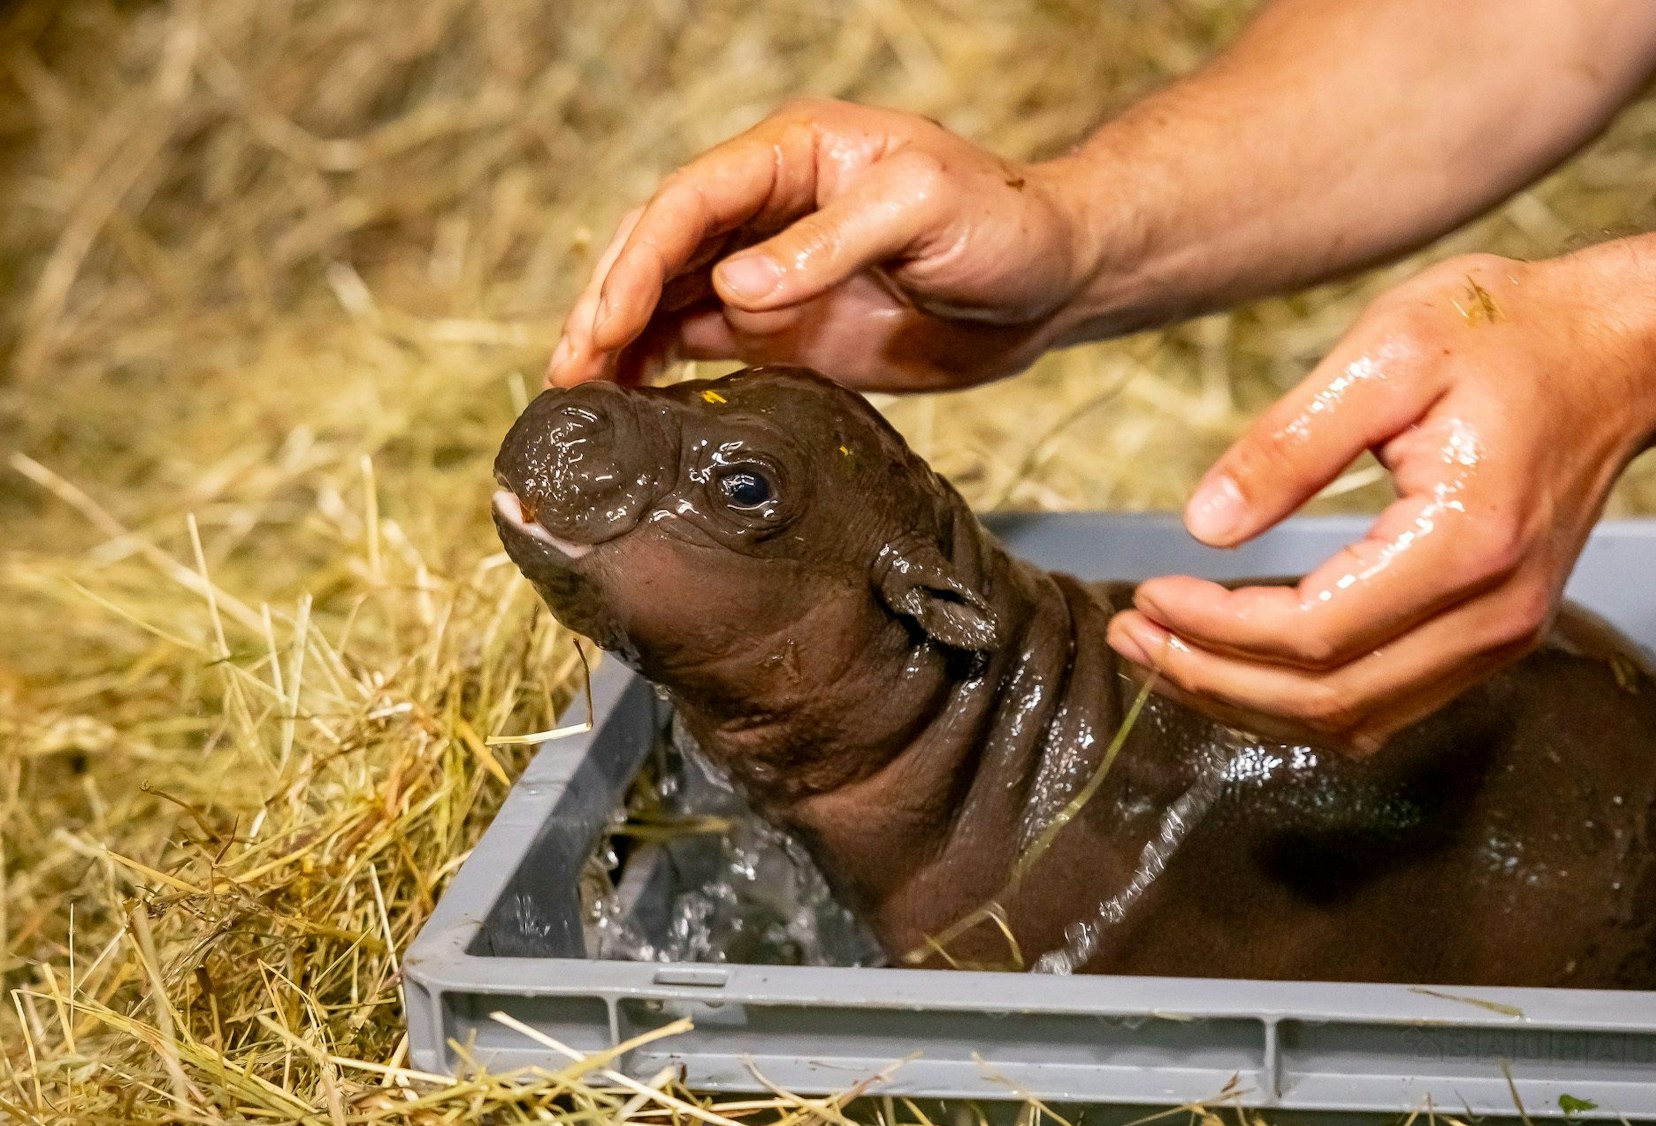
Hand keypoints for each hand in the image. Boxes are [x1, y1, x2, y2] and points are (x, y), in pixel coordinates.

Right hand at [547, 99, 1092, 391]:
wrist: (1051, 281)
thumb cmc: (1003, 223)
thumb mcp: (925, 210)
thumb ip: (830, 244)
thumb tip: (735, 286)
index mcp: (792, 155)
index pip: (689, 201)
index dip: (639, 260)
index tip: (607, 320)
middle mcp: (767, 210)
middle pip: (660, 249)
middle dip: (607, 305)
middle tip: (568, 370)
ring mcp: (772, 273)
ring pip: (669, 300)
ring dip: (619, 343)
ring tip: (577, 395)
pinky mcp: (785, 330)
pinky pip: (703, 345)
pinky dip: (659, 370)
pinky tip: (629, 403)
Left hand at [1106, 250, 1655, 752]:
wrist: (1622, 353)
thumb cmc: (1507, 333)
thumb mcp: (1387, 352)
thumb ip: (1289, 443)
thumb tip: (1202, 526)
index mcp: (1467, 542)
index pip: (1314, 632)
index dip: (1216, 629)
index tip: (1147, 594)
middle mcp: (1494, 614)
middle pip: (1327, 699)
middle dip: (1213, 678)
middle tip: (1131, 637)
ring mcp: (1501, 639)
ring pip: (1351, 718)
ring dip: (1246, 700)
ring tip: (1163, 652)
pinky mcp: (1491, 638)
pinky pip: (1381, 702)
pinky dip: (1298, 697)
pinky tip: (1236, 659)